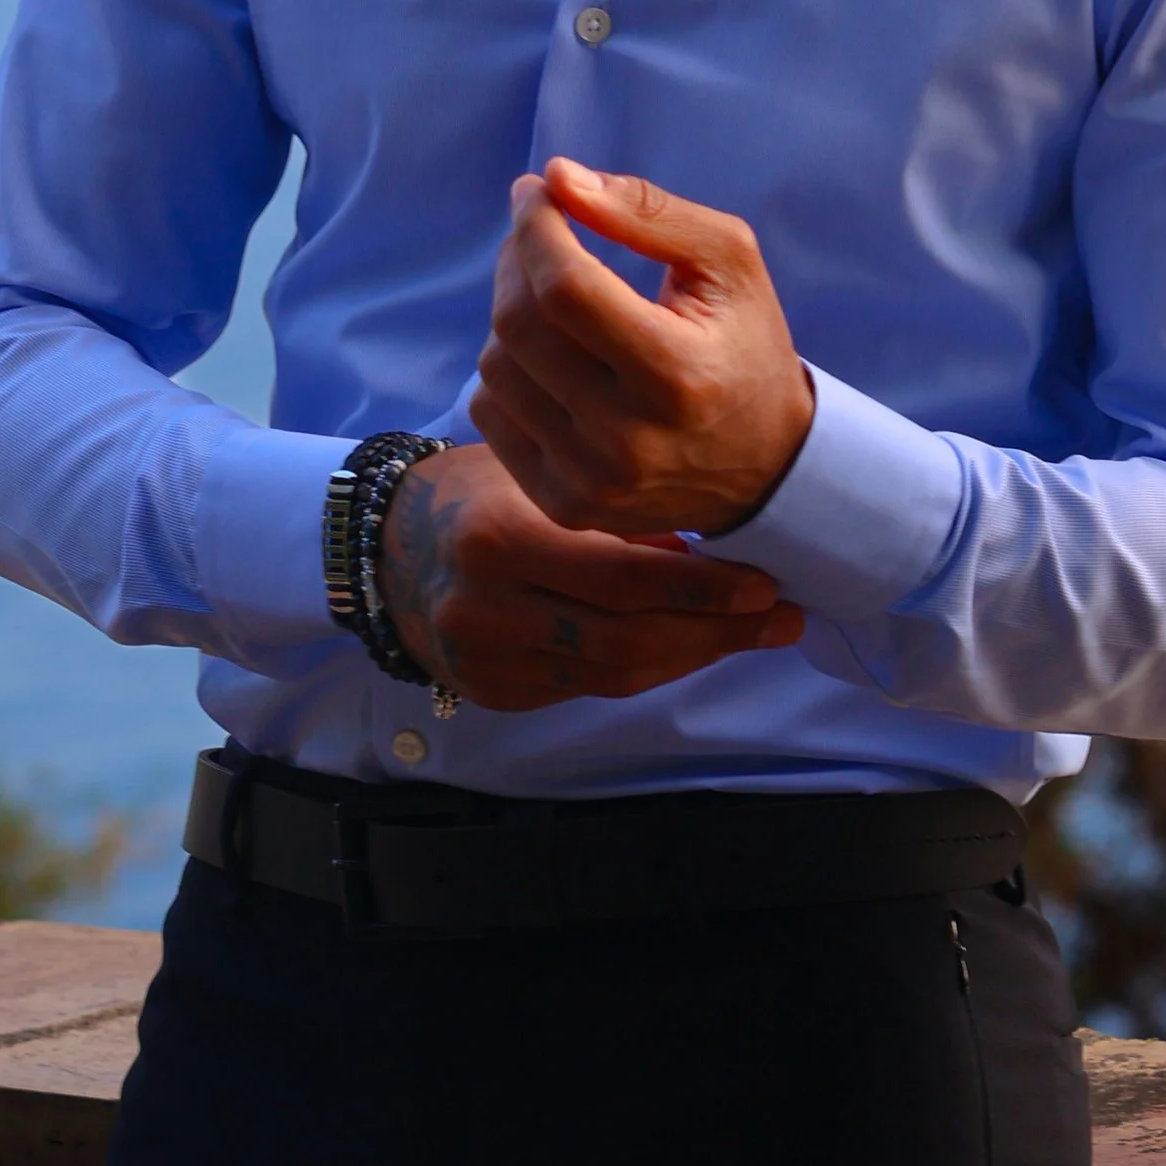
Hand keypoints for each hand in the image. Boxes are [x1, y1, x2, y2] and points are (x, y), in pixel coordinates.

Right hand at [377, 441, 801, 713]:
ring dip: (691, 655)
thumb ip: (611, 513)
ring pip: (614, 673)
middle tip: (778, 617)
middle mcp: (489, 607)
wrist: (387, 546)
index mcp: (500, 538)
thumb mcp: (535, 475)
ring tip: (749, 633)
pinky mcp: (493, 690)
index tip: (764, 584)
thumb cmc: (475, 491)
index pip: (622, 578)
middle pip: (627, 638)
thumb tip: (702, 544)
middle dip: (715, 631)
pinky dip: (645, 668)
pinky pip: (588, 687)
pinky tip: (688, 647)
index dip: (702, 588)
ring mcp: (488, 658)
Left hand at [471, 159, 816, 539]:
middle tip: (541, 230)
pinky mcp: (563, 505)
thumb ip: (648, 212)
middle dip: (517, 257)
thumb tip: (559, 178)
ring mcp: (588, 482)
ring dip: (512, 312)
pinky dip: (509, 369)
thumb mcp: (728, 262)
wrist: (767, 467)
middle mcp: (626, 439)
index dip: (538, 226)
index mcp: (675, 374)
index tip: (538, 191)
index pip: (566, 288)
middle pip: (519, 325)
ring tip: (553, 295)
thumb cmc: (746, 346)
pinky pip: (490, 413)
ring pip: (496, 367)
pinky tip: (550, 356)